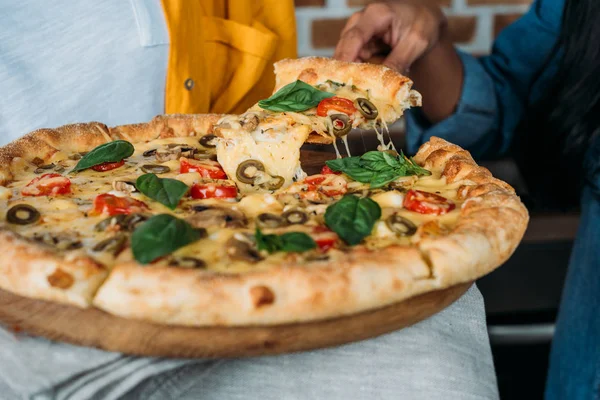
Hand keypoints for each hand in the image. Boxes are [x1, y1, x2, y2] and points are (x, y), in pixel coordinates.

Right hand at [334, 1, 462, 122]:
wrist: (422, 18)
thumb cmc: (420, 24)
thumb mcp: (415, 42)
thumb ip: (399, 61)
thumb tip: (383, 85)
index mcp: (375, 15)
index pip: (354, 38)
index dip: (345, 59)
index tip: (342, 80)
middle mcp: (360, 21)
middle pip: (344, 49)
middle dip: (346, 72)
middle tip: (351, 95)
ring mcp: (356, 33)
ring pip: (346, 58)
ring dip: (353, 75)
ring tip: (359, 94)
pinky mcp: (358, 45)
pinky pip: (353, 62)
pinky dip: (359, 75)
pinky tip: (365, 87)